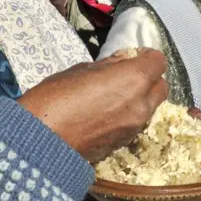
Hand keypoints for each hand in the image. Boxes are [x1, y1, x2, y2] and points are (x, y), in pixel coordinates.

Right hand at [18, 48, 168, 162]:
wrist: (40, 141)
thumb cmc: (55, 98)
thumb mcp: (80, 70)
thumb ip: (108, 66)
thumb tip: (120, 62)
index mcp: (134, 79)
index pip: (158, 61)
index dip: (146, 56)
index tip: (131, 56)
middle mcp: (141, 104)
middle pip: (160, 87)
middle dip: (148, 78)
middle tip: (126, 75)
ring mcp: (134, 127)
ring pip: (149, 107)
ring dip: (139, 98)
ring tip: (113, 95)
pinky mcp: (123, 144)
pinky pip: (135, 124)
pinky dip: (128, 115)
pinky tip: (105, 114)